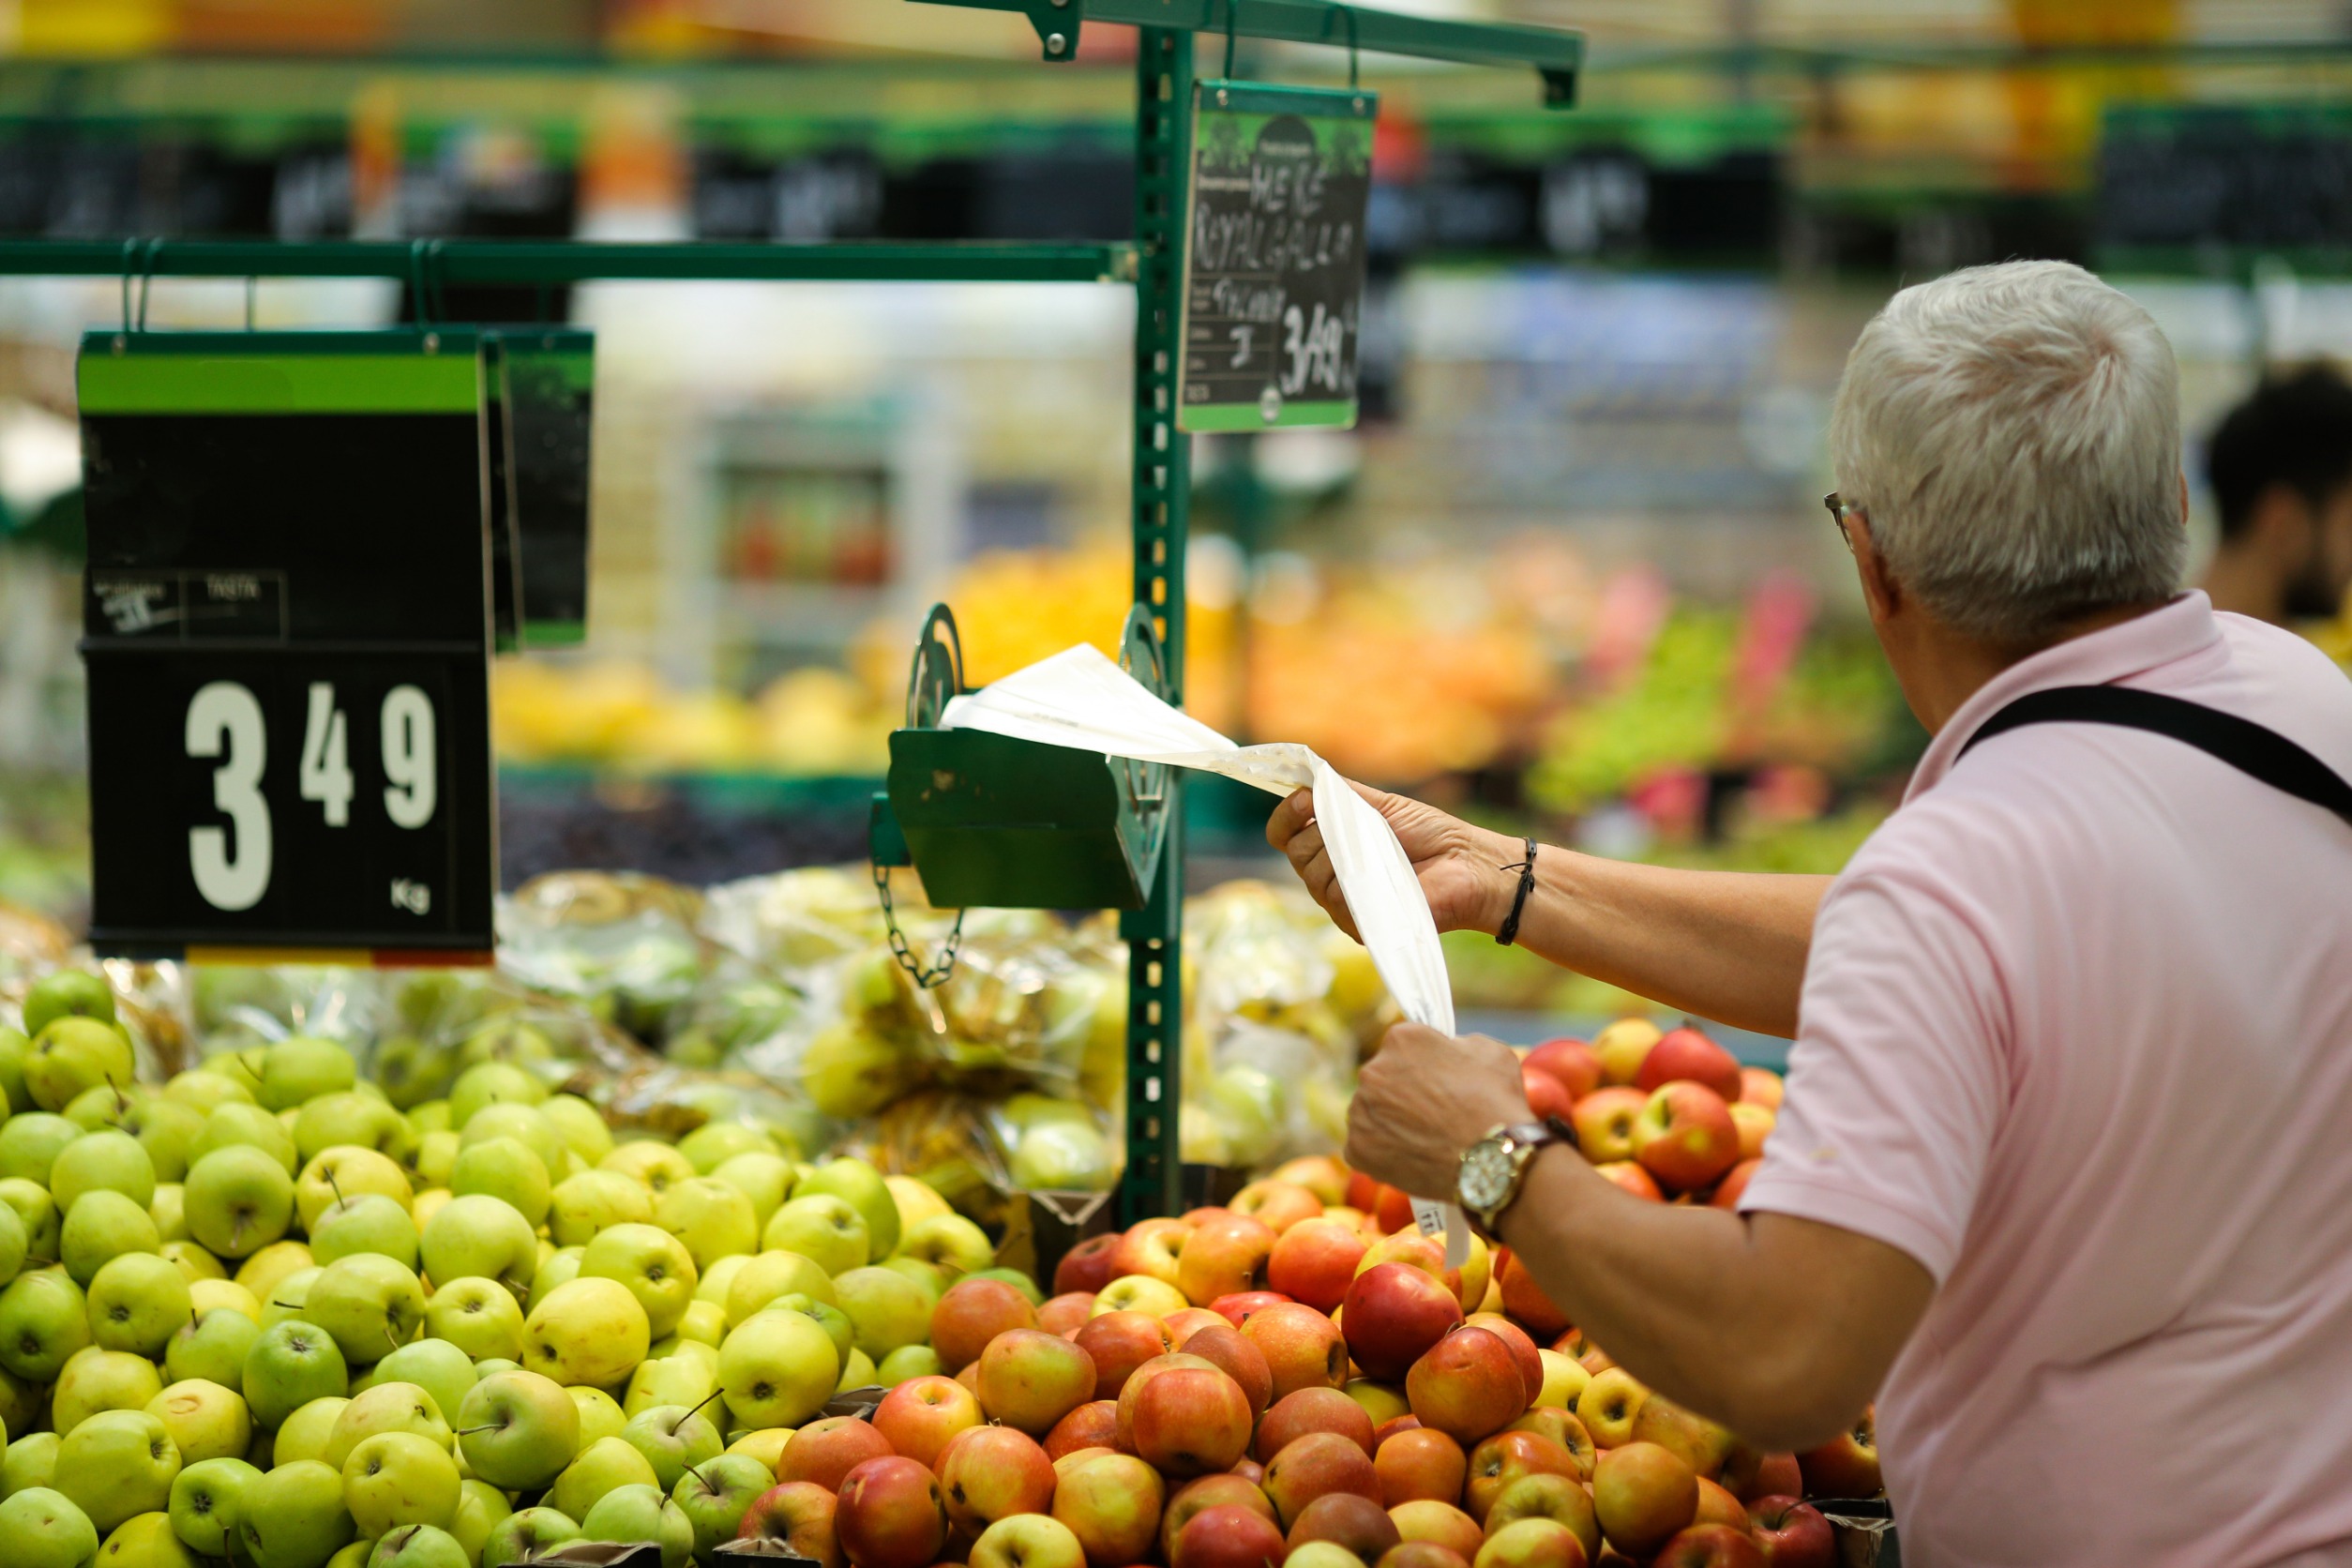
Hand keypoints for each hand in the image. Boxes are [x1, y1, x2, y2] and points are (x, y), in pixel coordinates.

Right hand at [1267, 782, 1518, 939]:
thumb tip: (1305, 778)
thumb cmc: (1432, 835)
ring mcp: (1343, 904)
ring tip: (1375, 845)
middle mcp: (1331, 878)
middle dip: (1317, 830)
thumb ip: (1341, 793)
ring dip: (1339, 851)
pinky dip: (1354, 876)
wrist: (1468, 864)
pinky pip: (1336, 899)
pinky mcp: (1359, 925)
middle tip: (1353, 823)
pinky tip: (1377, 868)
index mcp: (1332, 848)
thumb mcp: (1382, 805)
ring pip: (1312, 876)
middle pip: (1295, 854)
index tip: (1301, 799)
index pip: (1285, 836)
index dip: (1284, 816)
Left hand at [1345, 1022, 1532, 1200]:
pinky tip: (1410, 1158)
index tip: (1438, 1081)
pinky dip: (1383, 1154)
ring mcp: (1360, 1112)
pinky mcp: (1357, 1150)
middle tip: (1431, 1115)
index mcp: (1401, 1040)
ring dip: (1390, 1122)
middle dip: (1403, 1093)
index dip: (1424, 1065)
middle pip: (1383, 1079)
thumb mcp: (1490, 1051)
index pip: (1404, 1046)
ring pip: (1371, 1113)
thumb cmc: (1496, 1103)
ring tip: (1423, 1140)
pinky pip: (1365, 1148)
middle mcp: (1372, 1071)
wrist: (1491, 1162)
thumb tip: (1450, 1049)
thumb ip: (1460, 1043)